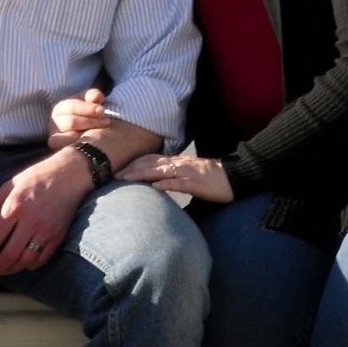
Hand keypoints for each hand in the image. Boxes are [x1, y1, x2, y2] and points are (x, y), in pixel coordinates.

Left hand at [0, 149, 90, 278]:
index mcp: (14, 207)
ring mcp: (46, 231)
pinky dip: (29, 265)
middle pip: (8, 255)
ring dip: (11, 270)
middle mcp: (30, 221)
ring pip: (25, 261)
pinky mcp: (58, 237)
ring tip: (3, 271)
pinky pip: (41, 259)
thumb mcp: (9, 185)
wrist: (70, 174)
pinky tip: (22, 262)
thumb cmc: (36, 177)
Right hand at [48, 86, 108, 149]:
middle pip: (71, 122)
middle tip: (106, 122)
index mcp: (59, 109)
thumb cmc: (88, 114)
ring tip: (102, 132)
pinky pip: (72, 149)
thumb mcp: (90, 102)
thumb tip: (97, 97)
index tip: (103, 111)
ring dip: (90, 134)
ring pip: (71, 138)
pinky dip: (85, 145)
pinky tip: (95, 142)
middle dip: (91, 121)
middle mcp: (53, 125)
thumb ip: (93, 96)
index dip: (88, 108)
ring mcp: (55, 140)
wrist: (87, 131)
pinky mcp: (61, 151)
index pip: (71, 107)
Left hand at [118, 153, 233, 202]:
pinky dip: (166, 184)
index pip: (151, 159)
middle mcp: (179, 164)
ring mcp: (187, 172)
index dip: (134, 163)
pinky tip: (155, 187)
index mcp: (176, 162)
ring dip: (142, 174)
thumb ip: (172, 177)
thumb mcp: (187, 176)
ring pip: (161, 170)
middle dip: (132, 168)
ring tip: (126, 179)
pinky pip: (179, 182)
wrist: (232, 177)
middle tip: (115, 175)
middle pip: (151, 163)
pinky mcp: (196, 183)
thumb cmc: (209, 179)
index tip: (119, 170)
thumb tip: (156, 184)